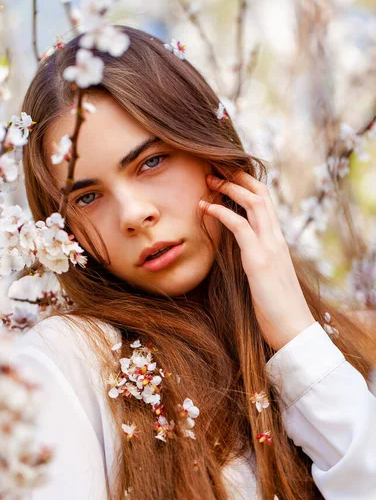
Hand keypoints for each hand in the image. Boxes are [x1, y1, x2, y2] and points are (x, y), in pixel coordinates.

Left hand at [198, 170, 315, 351]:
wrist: (293, 329)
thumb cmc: (277, 308)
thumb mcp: (266, 278)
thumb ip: (257, 261)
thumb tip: (242, 256)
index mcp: (278, 242)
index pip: (266, 203)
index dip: (248, 186)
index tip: (227, 178)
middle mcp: (276, 239)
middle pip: (262, 194)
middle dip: (239, 178)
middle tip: (215, 171)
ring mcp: (270, 247)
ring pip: (254, 203)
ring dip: (230, 188)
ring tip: (209, 181)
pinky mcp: (260, 260)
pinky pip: (241, 226)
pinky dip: (222, 212)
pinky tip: (206, 207)